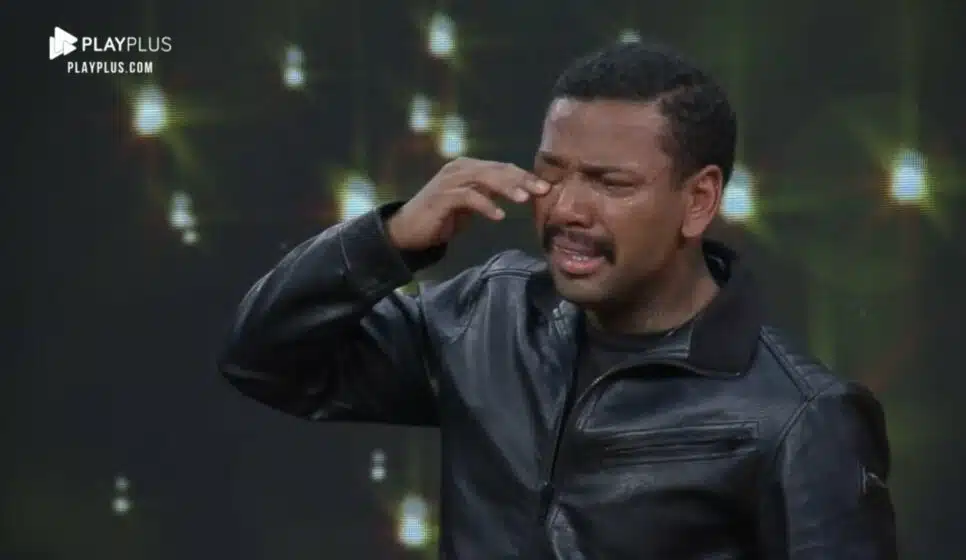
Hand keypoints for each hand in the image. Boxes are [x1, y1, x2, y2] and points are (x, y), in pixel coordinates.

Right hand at [386, 157, 549, 250]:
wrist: (407, 230)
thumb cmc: (441, 218)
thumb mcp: (470, 204)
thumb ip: (489, 195)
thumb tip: (520, 194)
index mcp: (469, 167)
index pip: (502, 168)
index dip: (524, 176)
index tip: (547, 187)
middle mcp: (460, 168)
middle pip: (497, 170)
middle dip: (522, 179)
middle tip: (544, 190)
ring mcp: (449, 180)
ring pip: (484, 179)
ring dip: (507, 188)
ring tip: (525, 199)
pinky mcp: (442, 196)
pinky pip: (468, 197)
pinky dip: (485, 205)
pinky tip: (499, 216)